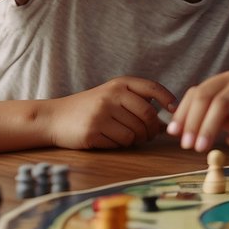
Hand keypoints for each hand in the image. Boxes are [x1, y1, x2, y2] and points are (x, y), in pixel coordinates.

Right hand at [44, 77, 173, 149]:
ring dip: (137, 139)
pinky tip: (112, 139)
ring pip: (135, 131)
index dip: (167, 99)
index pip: (151, 88)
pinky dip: (121, 144)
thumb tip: (169, 120)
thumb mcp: (112, 96)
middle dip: (153, 128)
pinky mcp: (93, 131)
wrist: (54, 117)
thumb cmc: (90, 108)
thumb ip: (137, 102)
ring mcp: (101, 113)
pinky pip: (120, 142)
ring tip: (129, 137)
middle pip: (147, 114)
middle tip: (150, 135)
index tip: (174, 110)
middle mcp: (111, 95)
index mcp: (119, 84)